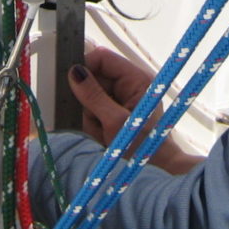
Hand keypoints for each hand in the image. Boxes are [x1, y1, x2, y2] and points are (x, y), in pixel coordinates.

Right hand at [67, 47, 203, 175]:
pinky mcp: (115, 111)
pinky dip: (92, 123)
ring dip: (89, 116)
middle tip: (95, 121)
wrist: (156, 171)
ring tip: (101, 133)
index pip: (103, 58)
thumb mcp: (115, 122)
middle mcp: (129, 84)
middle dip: (87, 101)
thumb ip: (94, 96)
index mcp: (136, 79)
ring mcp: (122, 98)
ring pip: (89, 97)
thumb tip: (74, 72)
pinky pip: (93, 110)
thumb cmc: (141, 146)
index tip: (72, 87)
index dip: (85, 68)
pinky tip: (101, 135)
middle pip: (93, 78)